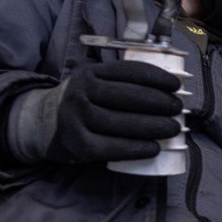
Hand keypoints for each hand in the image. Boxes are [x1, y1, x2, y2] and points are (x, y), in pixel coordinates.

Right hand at [8, 61, 181, 163]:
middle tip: (178, 109)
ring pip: (121, 123)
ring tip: (172, 128)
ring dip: (153, 126)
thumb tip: (168, 90)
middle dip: (159, 102)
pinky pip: (111, 148)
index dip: (156, 77)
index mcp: (90, 74)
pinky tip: (153, 148)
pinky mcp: (77, 145)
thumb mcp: (95, 82)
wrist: (44, 123)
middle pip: (128, 97)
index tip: (176, 85)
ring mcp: (76, 119)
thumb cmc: (84, 102)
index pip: (128, 72)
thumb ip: (121, 82)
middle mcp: (81, 93)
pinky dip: (136, 149)